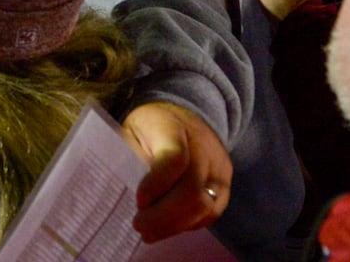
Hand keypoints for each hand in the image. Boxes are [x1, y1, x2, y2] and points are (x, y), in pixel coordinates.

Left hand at [121, 102, 230, 242]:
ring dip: (175, 226)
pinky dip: (188, 224)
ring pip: (205, 207)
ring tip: (149, 233)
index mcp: (172, 127)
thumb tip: (123, 192)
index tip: (138, 200)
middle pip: (192, 190)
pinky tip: (168, 227)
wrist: (188, 116)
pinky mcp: (226, 186)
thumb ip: (129, 155)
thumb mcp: (133, 129)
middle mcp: (204, 147)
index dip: (157, 184)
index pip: (174, 159)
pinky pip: (212, 213)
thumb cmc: (151, 126)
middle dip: (163, 215)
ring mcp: (219, 168)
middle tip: (139, 226)